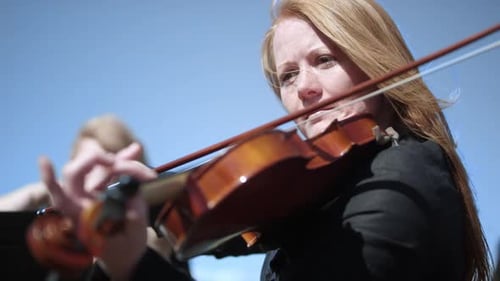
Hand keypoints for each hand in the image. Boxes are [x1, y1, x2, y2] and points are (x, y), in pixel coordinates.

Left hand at [39, 138, 156, 279]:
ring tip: (142, 164)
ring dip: (121, 161)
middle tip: (117, 162)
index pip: (61, 197)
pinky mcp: (103, 189)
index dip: (50, 179)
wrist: (126, 255)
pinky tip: (134, 150)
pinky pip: (110, 171)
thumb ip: (133, 215)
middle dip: (96, 160)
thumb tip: (134, 190)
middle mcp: (82, 202)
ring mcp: (92, 194)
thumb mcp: (133, 236)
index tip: (45, 159)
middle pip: (77, 173)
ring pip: (100, 168)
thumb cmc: (125, 249)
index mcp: (82, 218)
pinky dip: (124, 161)